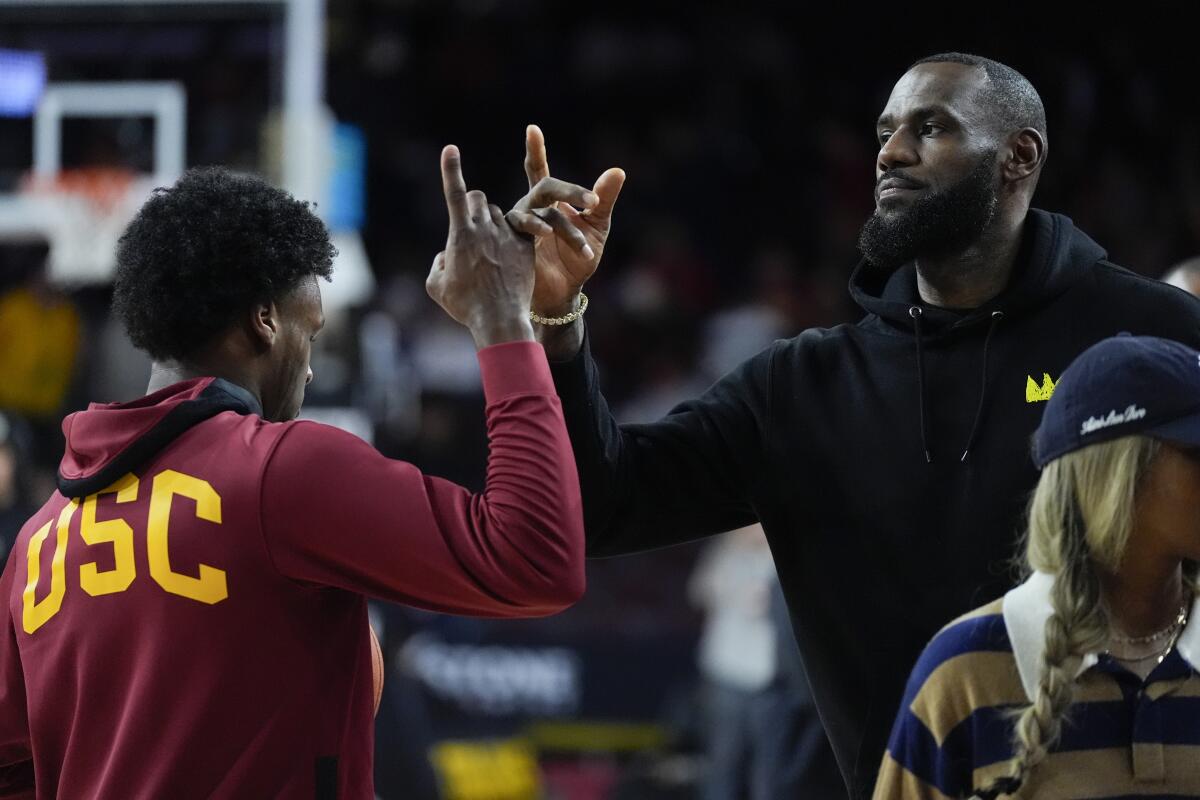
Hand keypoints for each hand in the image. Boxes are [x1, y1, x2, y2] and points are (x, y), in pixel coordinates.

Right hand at [426, 145, 534, 348]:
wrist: (500, 319)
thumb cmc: (465, 306)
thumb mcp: (437, 286)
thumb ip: (438, 264)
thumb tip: (446, 256)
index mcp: (461, 234)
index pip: (454, 194)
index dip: (451, 170)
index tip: (450, 149)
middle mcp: (484, 229)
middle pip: (477, 198)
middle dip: (471, 203)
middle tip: (470, 222)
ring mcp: (507, 236)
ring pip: (496, 212)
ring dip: (489, 220)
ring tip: (488, 246)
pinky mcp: (524, 247)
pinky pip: (517, 227)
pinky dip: (509, 233)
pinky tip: (507, 250)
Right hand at [506, 125, 625, 316]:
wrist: (565, 292)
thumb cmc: (579, 259)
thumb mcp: (597, 227)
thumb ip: (603, 199)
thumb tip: (618, 170)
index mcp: (549, 202)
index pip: (539, 170)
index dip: (535, 151)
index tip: (531, 129)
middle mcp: (531, 209)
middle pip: (543, 188)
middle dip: (568, 191)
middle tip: (590, 203)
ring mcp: (522, 227)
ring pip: (542, 215)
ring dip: (567, 229)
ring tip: (585, 248)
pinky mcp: (517, 246)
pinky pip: (526, 232)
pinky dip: (542, 233)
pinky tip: (552, 242)